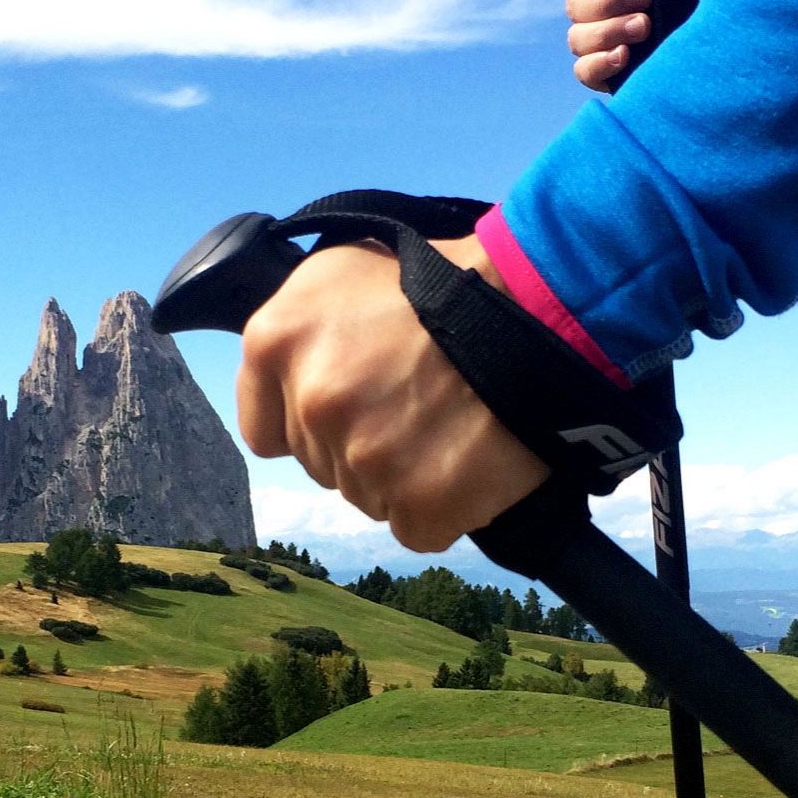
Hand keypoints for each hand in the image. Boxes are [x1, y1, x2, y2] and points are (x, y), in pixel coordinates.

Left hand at [235, 234, 550, 551]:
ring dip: (400, 474)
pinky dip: (441, 507)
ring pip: (366, 496)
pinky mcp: (418, 503)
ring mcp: (362, 459)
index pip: (263, 429)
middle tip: (411, 401)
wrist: (534, 309)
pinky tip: (463, 460)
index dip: (305, 419)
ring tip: (445, 423)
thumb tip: (281, 380)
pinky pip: (415, 527)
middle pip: (320, 463)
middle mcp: (311, 403)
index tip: (349, 401)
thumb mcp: (338, 270)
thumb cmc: (439, 282)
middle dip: (358, 441)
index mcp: (276, 342)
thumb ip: (294, 330)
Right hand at [560, 0, 731, 91]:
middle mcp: (608, 7)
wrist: (731, 20)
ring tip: (646, 26)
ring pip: (577, 39)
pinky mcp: (618, 73)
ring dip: (610, 30)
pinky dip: (599, 63)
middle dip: (610, 0)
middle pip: (573, 6)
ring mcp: (612, 42)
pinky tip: (625, 56)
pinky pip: (584, 72)